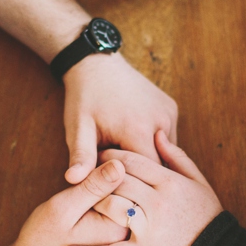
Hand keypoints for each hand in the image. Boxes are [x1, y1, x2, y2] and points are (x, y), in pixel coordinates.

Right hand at [2, 159, 130, 245]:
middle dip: (100, 183)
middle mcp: (126, 236)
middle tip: (72, 199)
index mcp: (119, 227)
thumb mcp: (63, 207)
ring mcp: (120, 239)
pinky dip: (96, 205)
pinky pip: (111, 212)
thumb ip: (92, 187)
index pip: (126, 181)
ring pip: (117, 200)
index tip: (75, 184)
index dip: (98, 170)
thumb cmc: (42, 240)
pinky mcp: (111, 241)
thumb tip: (120, 164)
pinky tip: (76, 216)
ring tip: (73, 208)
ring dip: (98, 193)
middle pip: (126, 190)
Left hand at [62, 53, 177, 183]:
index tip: (110, 181)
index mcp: (138, 130)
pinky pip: (166, 138)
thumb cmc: (84, 98)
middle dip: (138, 172)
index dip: (126, 182)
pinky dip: (153, 145)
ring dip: (147, 159)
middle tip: (114, 169)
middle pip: (157, 165)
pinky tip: (132, 140)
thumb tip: (73, 181)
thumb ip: (81, 157)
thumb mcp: (78, 128)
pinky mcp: (172, 109)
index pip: (143, 174)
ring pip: (165, 153)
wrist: (96, 64)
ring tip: (122, 152)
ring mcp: (169, 114)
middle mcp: (160, 121)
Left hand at [65, 130, 222, 245]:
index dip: (111, 155)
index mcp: (170, 182)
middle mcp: (160, 203)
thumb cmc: (206, 214)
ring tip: (78, 197)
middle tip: (86, 171)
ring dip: (93, 202)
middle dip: (100, 175)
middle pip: (119, 181)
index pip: (132, 160)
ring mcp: (151, 229)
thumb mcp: (197, 181)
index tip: (99, 153)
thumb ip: (177, 157)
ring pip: (112, 207)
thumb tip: (158, 134)